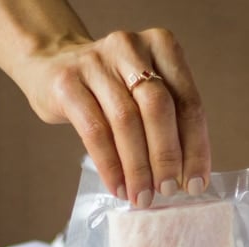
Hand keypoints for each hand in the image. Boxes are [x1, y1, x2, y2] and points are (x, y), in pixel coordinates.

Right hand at [19, 27, 210, 205]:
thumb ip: (167, 124)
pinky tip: (119, 188)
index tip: (196, 184)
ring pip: (126, 121)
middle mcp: (130, 48)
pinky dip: (110, 166)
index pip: (187, 101)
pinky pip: (94, 131)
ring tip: (142, 197)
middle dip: (166, 156)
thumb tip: (186, 178)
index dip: (195, 147)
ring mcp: (96, 62)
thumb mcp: (144, 94)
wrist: (52, 65)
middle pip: (158, 108)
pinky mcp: (68, 83)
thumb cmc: (109, 90)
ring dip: (138, 167)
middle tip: (168, 191)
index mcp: (161, 47)